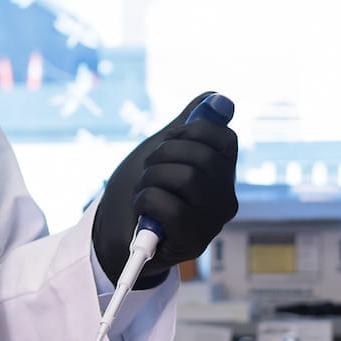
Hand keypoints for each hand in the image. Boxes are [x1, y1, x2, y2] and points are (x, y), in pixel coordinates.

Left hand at [94, 94, 238, 288]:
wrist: (114, 237)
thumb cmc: (143, 193)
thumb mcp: (163, 152)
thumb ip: (189, 125)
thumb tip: (216, 96)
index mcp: (222, 175)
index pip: (225, 139)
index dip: (192, 131)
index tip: (169, 140)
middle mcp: (225, 200)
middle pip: (202, 157)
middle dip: (163, 155)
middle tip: (149, 169)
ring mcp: (211, 223)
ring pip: (187, 178)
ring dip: (151, 178)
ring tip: (144, 191)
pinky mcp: (192, 243)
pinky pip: (168, 205)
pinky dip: (145, 201)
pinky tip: (142, 212)